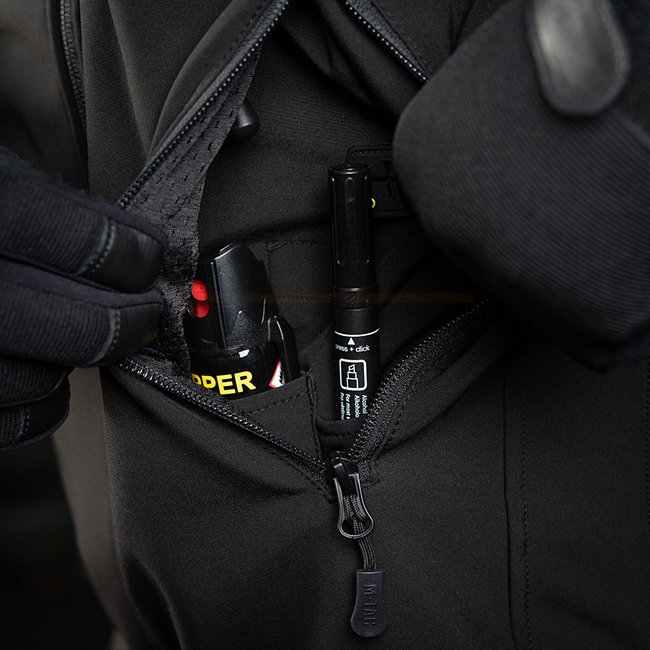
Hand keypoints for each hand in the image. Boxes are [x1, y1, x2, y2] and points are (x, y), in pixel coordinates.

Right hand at [0, 148, 165, 448]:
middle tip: (146, 311)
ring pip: (37, 380)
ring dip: (77, 359)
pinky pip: (3, 422)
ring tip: (90, 332)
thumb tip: (136, 245)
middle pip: (67, 326)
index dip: (127, 252)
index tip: (151, 255)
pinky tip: (45, 376)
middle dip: (124, 320)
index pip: (70, 241)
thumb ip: (47, 204)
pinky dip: (39, 405)